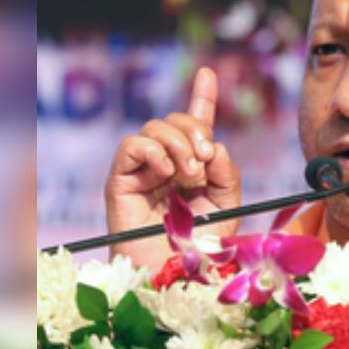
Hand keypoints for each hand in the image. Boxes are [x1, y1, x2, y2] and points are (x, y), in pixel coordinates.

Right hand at [105, 67, 240, 270]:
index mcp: (194, 165)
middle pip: (178, 120)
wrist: (174, 275)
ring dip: (179, 144)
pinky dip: (153, 150)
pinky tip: (166, 171)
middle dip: (196, 130)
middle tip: (205, 160)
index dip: (202, 97)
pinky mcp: (120, 180)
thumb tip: (215, 146)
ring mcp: (143, 170)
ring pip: (155, 127)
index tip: (207, 73)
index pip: (197, 124)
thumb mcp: (227, 206)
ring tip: (188, 174)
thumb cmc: (200, 247)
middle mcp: (168, 163)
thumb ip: (227, 173)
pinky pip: (132, 145)